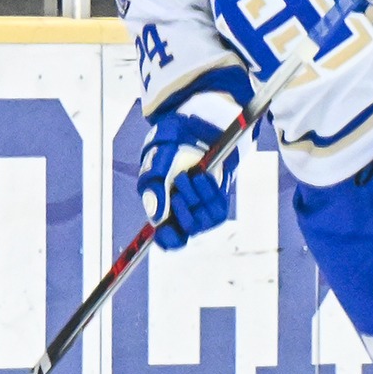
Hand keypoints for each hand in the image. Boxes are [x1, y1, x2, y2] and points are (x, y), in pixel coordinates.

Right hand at [137, 113, 237, 249]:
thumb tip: (158, 219)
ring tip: (190, 175)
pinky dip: (208, 190)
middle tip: (179, 181)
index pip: (168, 240)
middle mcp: (184, 216)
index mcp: (164, 214)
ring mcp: (203, 211)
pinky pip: (217, 206)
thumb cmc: (167, 151)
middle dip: (183, 205)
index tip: (166, 228)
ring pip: (203, 219)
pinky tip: (201, 175)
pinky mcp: (219, 203)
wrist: (191, 133)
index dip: (167, 239)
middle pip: (187, 228)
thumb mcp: (155, 168)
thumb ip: (154, 192)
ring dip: (196, 195)